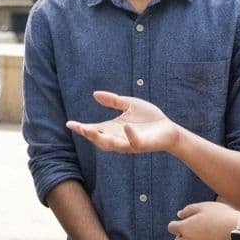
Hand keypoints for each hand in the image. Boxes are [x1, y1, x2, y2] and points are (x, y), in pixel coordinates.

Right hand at [66, 90, 181, 152]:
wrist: (169, 129)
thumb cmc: (150, 118)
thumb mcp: (129, 105)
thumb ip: (113, 101)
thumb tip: (95, 94)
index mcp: (113, 129)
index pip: (94, 129)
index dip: (82, 128)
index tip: (70, 124)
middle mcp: (118, 138)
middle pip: (99, 139)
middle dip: (88, 134)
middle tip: (78, 128)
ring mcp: (129, 143)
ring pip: (112, 144)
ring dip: (101, 138)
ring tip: (90, 130)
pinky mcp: (142, 145)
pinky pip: (134, 142)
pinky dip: (130, 135)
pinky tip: (126, 126)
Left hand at [166, 201, 237, 239]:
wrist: (239, 232)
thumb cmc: (222, 216)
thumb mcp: (204, 206)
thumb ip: (189, 210)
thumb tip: (179, 214)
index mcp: (185, 227)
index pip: (171, 227)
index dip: (176, 224)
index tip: (184, 223)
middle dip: (182, 237)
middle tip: (193, 234)